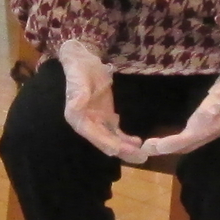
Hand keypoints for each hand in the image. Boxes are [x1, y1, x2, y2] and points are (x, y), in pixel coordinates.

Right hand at [55, 38, 148, 162]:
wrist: (84, 62)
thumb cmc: (79, 71)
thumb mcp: (78, 80)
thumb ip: (79, 94)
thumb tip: (77, 106)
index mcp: (77, 118)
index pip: (93, 134)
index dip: (106, 143)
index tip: (119, 149)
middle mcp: (86, 124)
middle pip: (105, 141)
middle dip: (121, 150)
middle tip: (140, 157)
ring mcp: (97, 122)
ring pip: (112, 140)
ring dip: (126, 148)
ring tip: (142, 155)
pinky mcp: (106, 118)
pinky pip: (116, 132)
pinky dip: (126, 139)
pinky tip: (137, 142)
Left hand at [141, 49, 219, 159]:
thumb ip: (216, 104)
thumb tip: (204, 118)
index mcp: (213, 124)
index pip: (188, 139)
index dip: (170, 145)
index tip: (152, 147)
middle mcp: (212, 130)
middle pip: (187, 145)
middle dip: (166, 149)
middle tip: (146, 149)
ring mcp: (212, 127)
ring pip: (189, 143)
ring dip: (172, 146)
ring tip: (154, 146)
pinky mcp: (210, 121)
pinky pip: (192, 135)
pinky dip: (179, 139)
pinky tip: (172, 136)